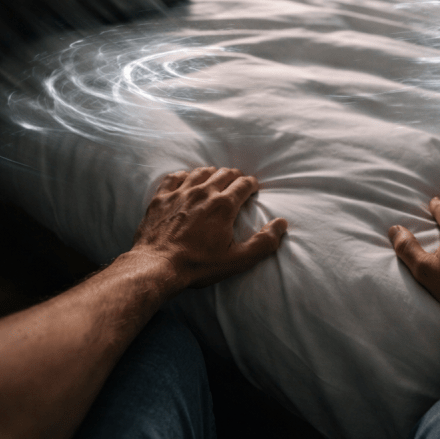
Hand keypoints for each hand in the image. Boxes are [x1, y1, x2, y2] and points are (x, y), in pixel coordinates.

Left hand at [133, 166, 287, 289]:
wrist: (157, 266)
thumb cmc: (198, 265)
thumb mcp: (237, 260)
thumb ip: (263, 243)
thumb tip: (282, 224)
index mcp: (223, 206)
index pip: (243, 184)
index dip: (251, 184)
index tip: (253, 188)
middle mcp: (203, 192)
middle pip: (224, 173)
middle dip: (235, 176)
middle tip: (238, 183)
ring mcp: (180, 193)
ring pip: (201, 172)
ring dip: (212, 173)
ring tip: (215, 179)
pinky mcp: (161, 198)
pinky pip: (175, 177)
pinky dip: (185, 176)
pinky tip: (187, 181)